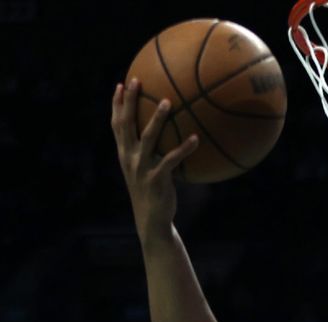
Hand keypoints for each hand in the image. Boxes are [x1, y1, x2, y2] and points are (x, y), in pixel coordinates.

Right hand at [111, 78, 198, 239]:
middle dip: (130, 101)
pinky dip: (184, 148)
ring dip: (157, 118)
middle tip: (137, 81)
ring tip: (169, 102)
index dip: (117, 104)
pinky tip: (196, 138)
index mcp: (124, 154)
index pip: (117, 125)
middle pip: (127, 124)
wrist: (151, 219)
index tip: (121, 84)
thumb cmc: (152, 192)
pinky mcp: (157, 178)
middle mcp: (129, 158)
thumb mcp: (145, 170)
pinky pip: (171, 159)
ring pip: (148, 138)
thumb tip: (166, 134)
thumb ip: (149, 152)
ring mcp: (141, 168)